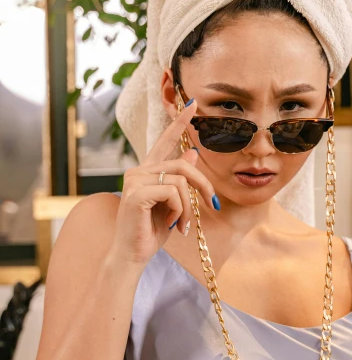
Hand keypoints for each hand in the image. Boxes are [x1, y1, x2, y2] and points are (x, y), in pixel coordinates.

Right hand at [109, 99, 217, 267]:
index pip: (165, 141)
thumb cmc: (151, 232)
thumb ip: (179, 180)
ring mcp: (134, 181)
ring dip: (190, 206)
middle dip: (203, 185)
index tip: (192, 103)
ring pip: (181, 180)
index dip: (179, 122)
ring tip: (183, 224)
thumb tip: (191, 153)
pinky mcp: (136, 194)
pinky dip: (180, 211)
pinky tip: (173, 225)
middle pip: (183, 164)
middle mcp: (138, 171)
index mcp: (146, 172)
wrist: (132, 255)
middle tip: (211, 204)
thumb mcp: (172, 204)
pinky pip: (173, 193)